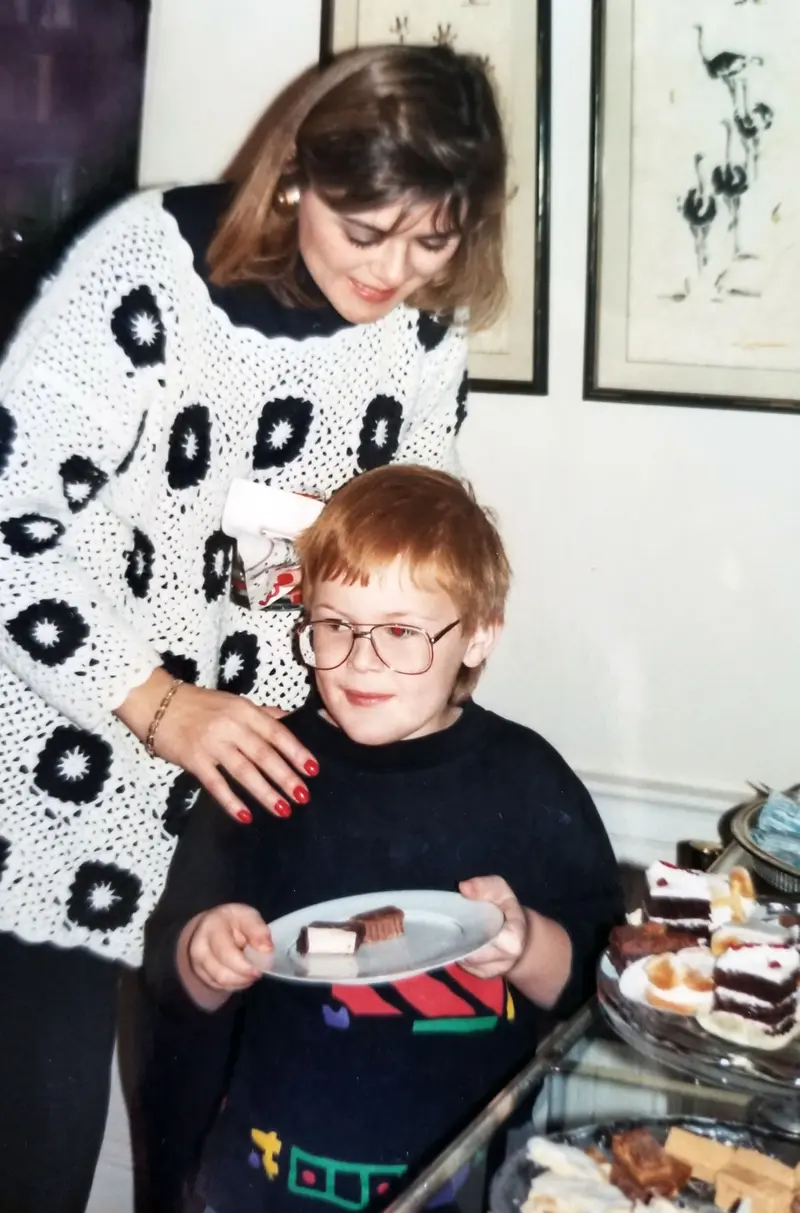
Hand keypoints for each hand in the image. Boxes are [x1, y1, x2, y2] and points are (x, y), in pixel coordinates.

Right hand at [116, 668, 318, 821]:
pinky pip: (215, 783)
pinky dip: (230, 800)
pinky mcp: (193, 759)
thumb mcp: (234, 702)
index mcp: (244, 710)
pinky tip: (245, 815)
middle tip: (303, 796)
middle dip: (285, 776)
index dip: (296, 752)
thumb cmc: (199, 704)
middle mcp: (230, 726)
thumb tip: (290, 720)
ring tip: (282, 809)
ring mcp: (211, 743)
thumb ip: (262, 714)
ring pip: (243, 770)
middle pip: (263, 754)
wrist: (156, 702)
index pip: (276, 733)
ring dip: (264, 792)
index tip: (313, 770)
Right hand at [185, 904, 272, 993]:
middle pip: (221, 974)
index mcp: (211, 927)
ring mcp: (197, 963)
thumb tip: (267, 950)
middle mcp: (199, 947)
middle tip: (258, 972)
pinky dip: (234, 984)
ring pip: (220, 983)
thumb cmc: (234, 921)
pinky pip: (219, 987)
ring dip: (240, 981)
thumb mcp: (248, 916)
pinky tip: (242, 975)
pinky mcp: (200, 975)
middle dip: (243, 977)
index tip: (259, 970)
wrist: (213, 925)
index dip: (244, 966)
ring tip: (251, 972)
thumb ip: (259, 931)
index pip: (225, 953)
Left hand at [458, 876, 530, 978]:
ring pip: (462, 958)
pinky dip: (457, 950)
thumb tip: (463, 888)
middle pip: (469, 950)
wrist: (520, 938)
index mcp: (512, 943)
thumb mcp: (502, 893)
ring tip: (455, 927)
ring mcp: (489, 972)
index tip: (462, 913)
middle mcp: (502, 963)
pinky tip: (458, 938)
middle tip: (452, 919)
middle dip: (458, 934)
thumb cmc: (508, 912)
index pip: (484, 937)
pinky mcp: (479, 975)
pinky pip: (461, 963)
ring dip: (456, 942)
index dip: (469, 925)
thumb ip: (486, 887)